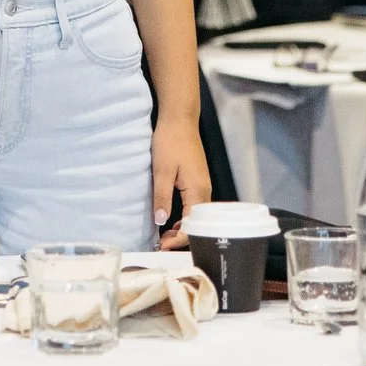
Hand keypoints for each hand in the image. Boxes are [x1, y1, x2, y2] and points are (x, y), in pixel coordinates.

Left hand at [151, 115, 211, 240]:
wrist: (180, 119)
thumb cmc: (170, 141)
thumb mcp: (161, 170)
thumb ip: (162, 197)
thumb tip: (161, 222)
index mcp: (198, 190)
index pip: (192, 225)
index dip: (179, 240)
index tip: (162, 247)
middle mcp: (205, 191)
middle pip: (198, 224)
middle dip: (181, 238)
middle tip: (161, 245)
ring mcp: (203, 185)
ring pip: (196, 216)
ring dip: (182, 228)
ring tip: (164, 236)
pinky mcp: (198, 181)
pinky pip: (194, 206)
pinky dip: (185, 217)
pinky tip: (172, 220)